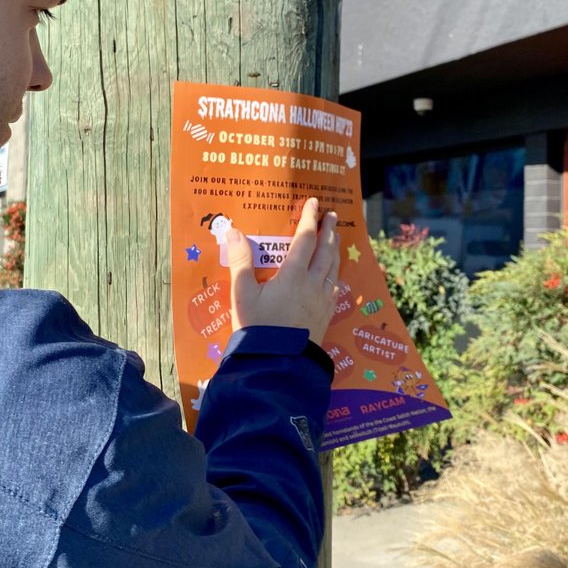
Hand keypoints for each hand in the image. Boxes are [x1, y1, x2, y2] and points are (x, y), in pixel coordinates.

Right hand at [225, 197, 340, 344]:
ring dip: (334, 250)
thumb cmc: (256, 328)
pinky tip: (332, 276)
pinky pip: (334, 288)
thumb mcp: (241, 294)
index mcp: (293, 275)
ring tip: (335, 239)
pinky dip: (334, 274)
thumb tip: (233, 231)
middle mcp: (312, 284)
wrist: (276, 364)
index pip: (305, 239)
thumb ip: (239, 261)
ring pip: (333, 268)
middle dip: (329, 231)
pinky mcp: (325, 316)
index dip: (309, 219)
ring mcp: (322, 301)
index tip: (313, 203)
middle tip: (332, 216)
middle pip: (325, 250)